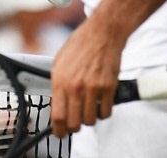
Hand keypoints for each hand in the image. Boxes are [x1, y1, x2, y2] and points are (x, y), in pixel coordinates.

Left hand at [50, 13, 123, 137]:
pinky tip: (100, 102)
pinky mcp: (109, 87)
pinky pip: (106, 113)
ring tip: (89, 107)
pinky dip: (103, 112)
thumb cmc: (80, 44)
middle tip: (76, 121)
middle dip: (75, 126)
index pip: (58, 116)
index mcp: (60, 81)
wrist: (103, 33)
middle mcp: (76, 87)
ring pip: (91, 120)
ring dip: (89, 118)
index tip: (60, 133)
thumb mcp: (59, 61)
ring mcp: (93, 88)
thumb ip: (58, 84)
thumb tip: (57, 104)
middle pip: (75, 123)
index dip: (59, 130)